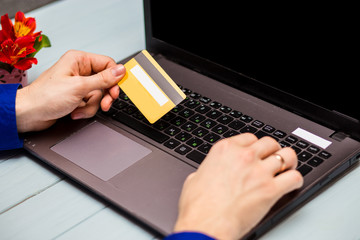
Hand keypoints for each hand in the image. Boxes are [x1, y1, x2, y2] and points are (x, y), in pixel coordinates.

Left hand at [15, 50, 124, 131]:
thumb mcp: (79, 87)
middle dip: (103, 96)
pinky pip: (91, 102)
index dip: (114, 78)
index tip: (115, 91)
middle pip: (105, 82)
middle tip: (105, 104)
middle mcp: (79, 70)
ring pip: (98, 95)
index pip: (107, 64)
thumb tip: (120, 71)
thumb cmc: (45, 97)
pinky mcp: (76, 96)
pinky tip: (75, 111)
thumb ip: (103, 79)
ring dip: (92, 105)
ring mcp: (78, 84)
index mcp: (79, 60)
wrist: (29, 114)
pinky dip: (85, 110)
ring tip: (80, 109)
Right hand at [174, 133, 302, 239]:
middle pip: (270, 142)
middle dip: (272, 151)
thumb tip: (210, 172)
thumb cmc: (198, 206)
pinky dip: (295, 180)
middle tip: (272, 159)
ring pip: (286, 155)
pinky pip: (294, 177)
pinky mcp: (270, 189)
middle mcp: (243, 156)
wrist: (206, 224)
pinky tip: (291, 184)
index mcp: (225, 150)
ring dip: (288, 161)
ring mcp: (259, 171)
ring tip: (287, 168)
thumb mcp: (195, 178)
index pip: (249, 137)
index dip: (255, 146)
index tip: (257, 152)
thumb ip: (208, 170)